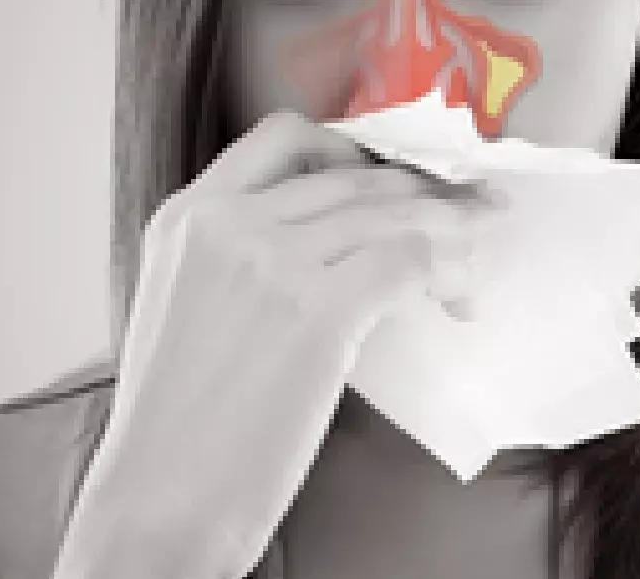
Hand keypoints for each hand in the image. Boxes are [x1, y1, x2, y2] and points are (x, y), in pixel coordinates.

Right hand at [53, 110, 500, 578]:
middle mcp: (226, 222)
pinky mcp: (316, 310)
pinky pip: (407, 261)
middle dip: (421, 192)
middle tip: (468, 212)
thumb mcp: (186, 306)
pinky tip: (459, 298)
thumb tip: (337, 244)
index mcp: (186, 216)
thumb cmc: (180, 426)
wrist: (159, 499)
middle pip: (352, 177)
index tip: (393, 179)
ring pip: (391, 212)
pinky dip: (446, 272)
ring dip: (450, 230)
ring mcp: (271, 260)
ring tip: (480, 253)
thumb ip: (240, 258)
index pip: (282, 139)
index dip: (352, 151)